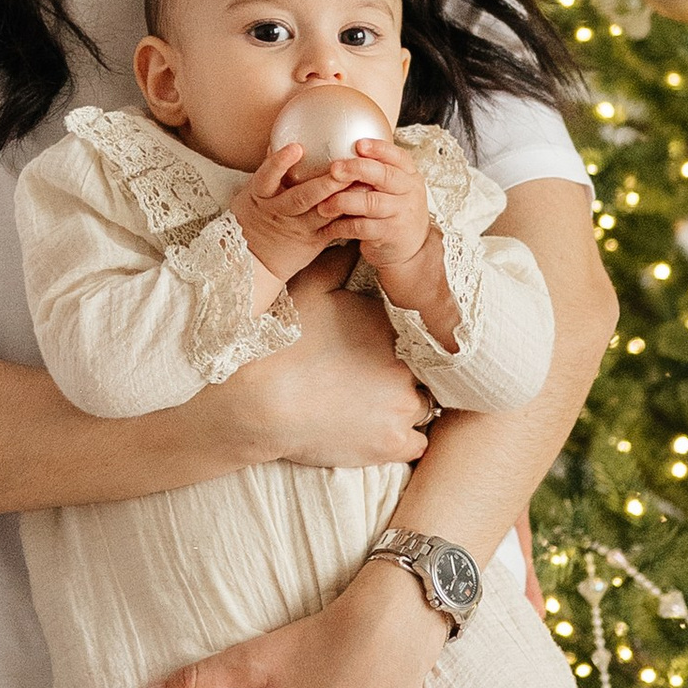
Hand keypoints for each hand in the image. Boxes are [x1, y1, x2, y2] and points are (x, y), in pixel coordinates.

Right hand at [216, 272, 430, 471]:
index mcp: (391, 327)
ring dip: (407, 405)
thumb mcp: (310, 289)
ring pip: (425, 406)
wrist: (263, 400)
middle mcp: (407, 366)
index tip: (379, 348)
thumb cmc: (284, 343)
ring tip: (379, 404)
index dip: (399, 341)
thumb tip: (357, 243)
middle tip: (376, 377)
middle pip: (423, 370)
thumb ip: (339, 263)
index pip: (416, 332)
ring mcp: (402, 408)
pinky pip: (419, 444)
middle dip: (405, 372)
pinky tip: (385, 429)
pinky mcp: (391, 444)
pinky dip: (406, 437)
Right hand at [232, 138, 357, 286]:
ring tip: (363, 182)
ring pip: (323, 213)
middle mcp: (279, 212)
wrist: (255, 257)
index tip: (296, 147)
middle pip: (301, 198)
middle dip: (324, 184)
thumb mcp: (254, 192)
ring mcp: (297, 228)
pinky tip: (364, 203)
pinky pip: (334, 228)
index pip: (267, 177)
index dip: (280, 163)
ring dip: (344, 198)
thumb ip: (269, 168)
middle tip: (343, 168)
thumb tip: (280, 136)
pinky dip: (349, 216)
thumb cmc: (258, 214)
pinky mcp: (313, 241)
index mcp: (261, 196)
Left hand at [316, 136, 432, 280]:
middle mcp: (409, 192)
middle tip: (333, 169)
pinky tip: (329, 225)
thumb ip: (378, 173)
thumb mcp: (396, 190)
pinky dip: (342, 225)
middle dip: (356, 169)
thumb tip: (343, 152)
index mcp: (410, 176)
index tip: (358, 144)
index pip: (398, 156)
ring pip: (370, 202)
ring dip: (342, 201)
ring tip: (323, 204)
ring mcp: (401, 214)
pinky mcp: (390, 234)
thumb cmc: (395, 213)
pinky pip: (361, 226)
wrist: (411, 250)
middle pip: (384, 175)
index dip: (379, 149)